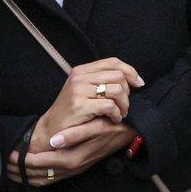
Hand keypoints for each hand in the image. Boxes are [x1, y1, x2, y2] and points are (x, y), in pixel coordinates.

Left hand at [13, 115, 134, 185]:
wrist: (134, 133)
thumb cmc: (116, 128)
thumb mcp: (99, 128)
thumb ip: (77, 134)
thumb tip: (54, 141)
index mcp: (79, 158)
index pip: (47, 164)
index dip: (29, 161)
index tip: (14, 155)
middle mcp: (77, 166)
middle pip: (45, 175)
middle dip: (25, 171)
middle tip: (7, 165)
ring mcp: (78, 169)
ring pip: (49, 178)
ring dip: (30, 175)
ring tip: (14, 171)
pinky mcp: (80, 166)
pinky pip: (55, 177)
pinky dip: (41, 177)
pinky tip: (32, 173)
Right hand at [30, 58, 145, 152]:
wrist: (51, 129)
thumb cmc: (72, 111)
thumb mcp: (84, 90)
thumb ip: (102, 81)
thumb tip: (133, 79)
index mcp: (82, 70)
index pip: (113, 62)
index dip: (130, 71)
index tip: (139, 84)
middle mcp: (80, 77)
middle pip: (118, 76)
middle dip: (127, 92)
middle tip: (124, 106)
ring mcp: (79, 90)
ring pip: (117, 90)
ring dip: (124, 105)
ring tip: (120, 113)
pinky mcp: (80, 105)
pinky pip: (110, 105)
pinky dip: (116, 114)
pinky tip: (113, 119)